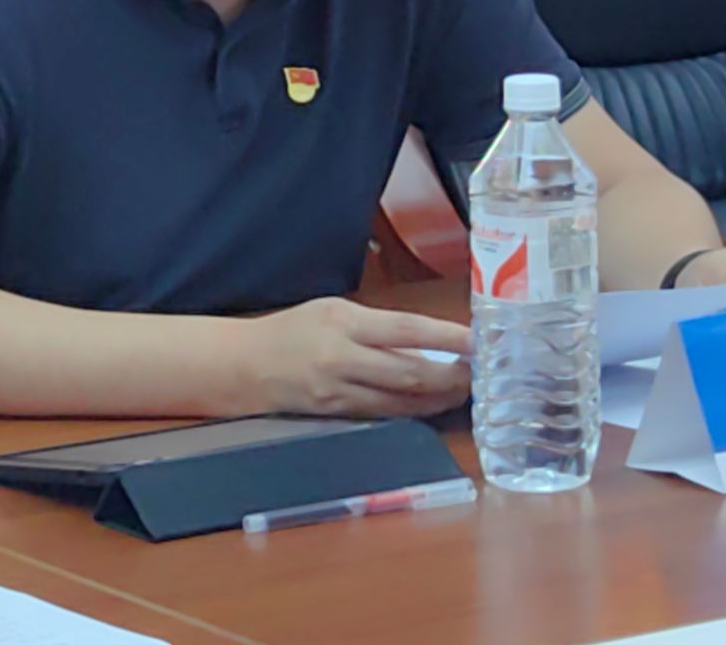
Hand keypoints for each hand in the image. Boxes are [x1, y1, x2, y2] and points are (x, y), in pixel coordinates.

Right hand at [239, 299, 470, 418]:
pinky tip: (431, 406)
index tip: (477, 341)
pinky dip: (412, 410)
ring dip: (438, 399)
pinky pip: (383, 414)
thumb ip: (377, 326)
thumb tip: (429, 343)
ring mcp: (339, 391)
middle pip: (409, 373)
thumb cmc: (295, 329)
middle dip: (451, 377)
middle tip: (479, 374)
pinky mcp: (336, 415)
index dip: (446, 337)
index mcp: (344, 321)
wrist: (246, 365)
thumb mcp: (334, 310)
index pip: (405, 329)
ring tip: (463, 391)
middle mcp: (342, 357)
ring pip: (401, 401)